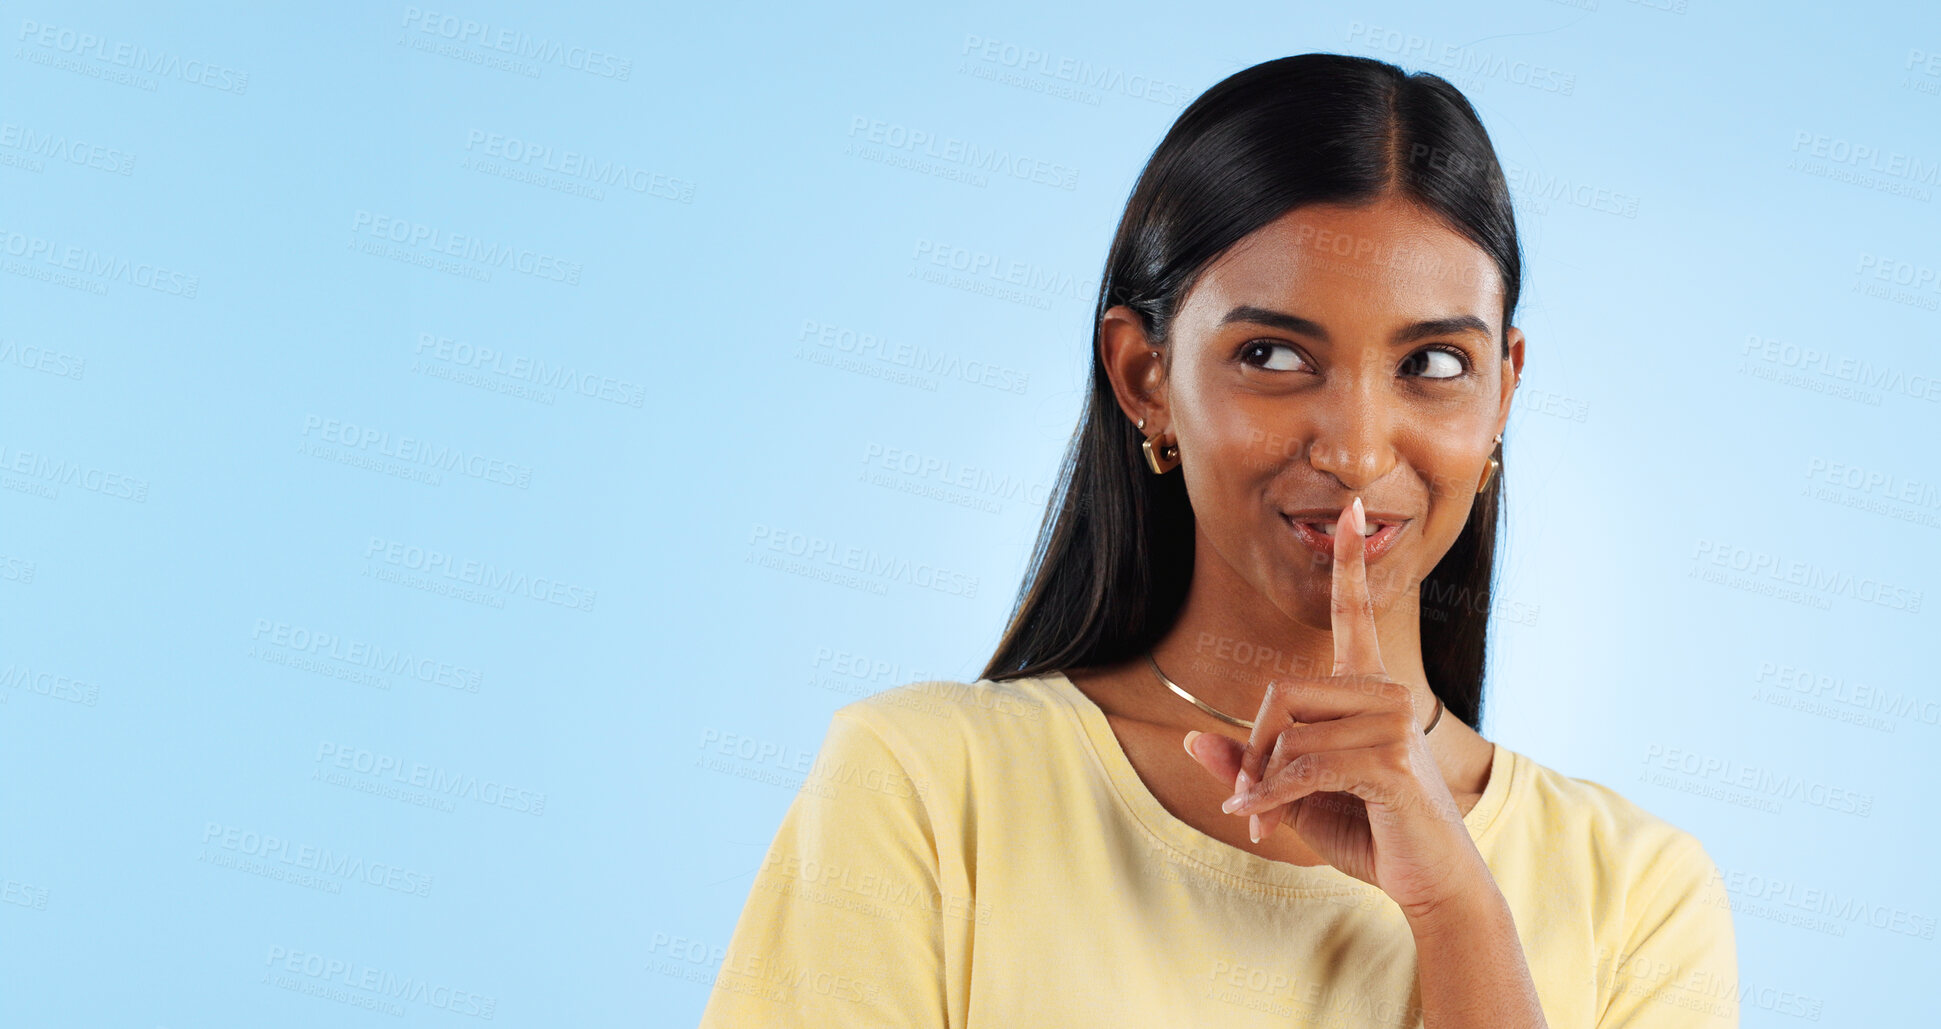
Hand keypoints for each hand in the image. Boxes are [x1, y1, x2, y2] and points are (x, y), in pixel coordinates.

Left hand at [1182, 496, 1486, 920]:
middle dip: (1254, 750)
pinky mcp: (1390, 761)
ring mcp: (1394, 724)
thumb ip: (1250, 764)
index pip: (1356, 613)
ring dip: (1260, 784)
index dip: (1351, 561)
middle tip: (1244, 798)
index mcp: (1371, 690)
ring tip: (1260, 818)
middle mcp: (1387, 693)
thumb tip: (1192, 738)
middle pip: (1283, 693)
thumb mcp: (1296, 794)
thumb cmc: (1370, 831)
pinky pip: (1301, 767)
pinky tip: (1261, 823)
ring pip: (1288, 732)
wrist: (1432, 883)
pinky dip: (1268, 799)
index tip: (1354, 509)